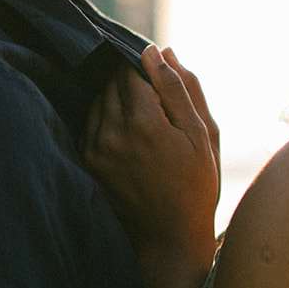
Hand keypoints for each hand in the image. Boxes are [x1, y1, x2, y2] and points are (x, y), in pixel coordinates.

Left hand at [84, 45, 219, 269]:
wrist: (170, 237)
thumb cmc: (195, 185)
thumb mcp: (200, 133)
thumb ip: (179, 88)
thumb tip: (158, 51)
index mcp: (144, 121)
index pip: (132, 68)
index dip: (149, 71)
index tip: (162, 86)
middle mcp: (112, 130)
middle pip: (112, 81)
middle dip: (134, 83)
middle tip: (158, 107)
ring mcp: (95, 147)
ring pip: (100, 99)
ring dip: (119, 100)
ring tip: (146, 125)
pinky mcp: (88, 160)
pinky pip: (92, 121)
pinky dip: (108, 119)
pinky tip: (131, 137)